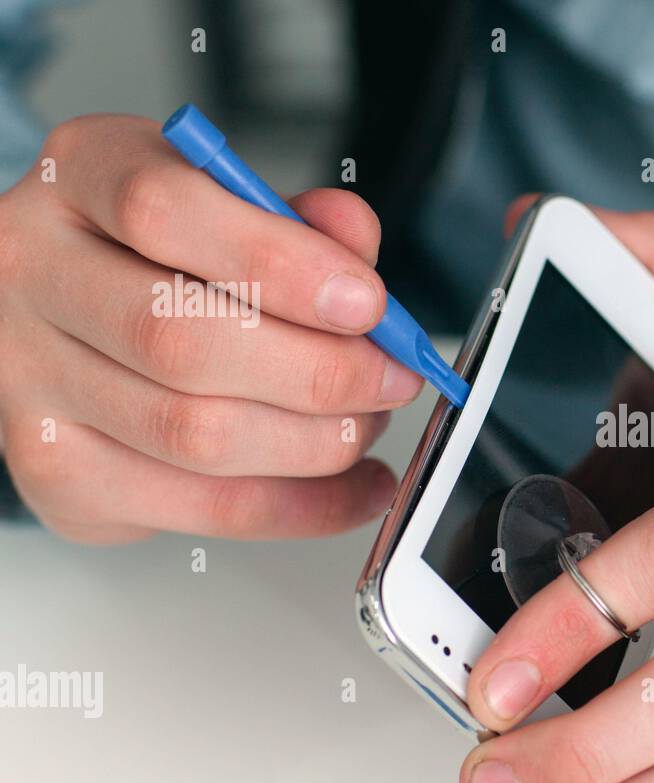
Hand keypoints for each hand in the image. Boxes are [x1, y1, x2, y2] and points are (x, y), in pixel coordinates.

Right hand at [0, 114, 421, 541]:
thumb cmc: (159, 255)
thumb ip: (296, 220)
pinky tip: (357, 486)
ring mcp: (31, 385)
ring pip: (198, 436)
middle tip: (392, 378)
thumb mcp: (225, 202)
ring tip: (368, 423)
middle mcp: (34, 276)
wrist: (69, 317)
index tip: (368, 303)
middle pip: (183, 341)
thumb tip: (354, 241)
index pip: (163, 210)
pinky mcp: (61, 476)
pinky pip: (206, 509)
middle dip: (322, 373)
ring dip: (317, 443)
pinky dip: (307, 507)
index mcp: (78, 178)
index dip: (282, 263)